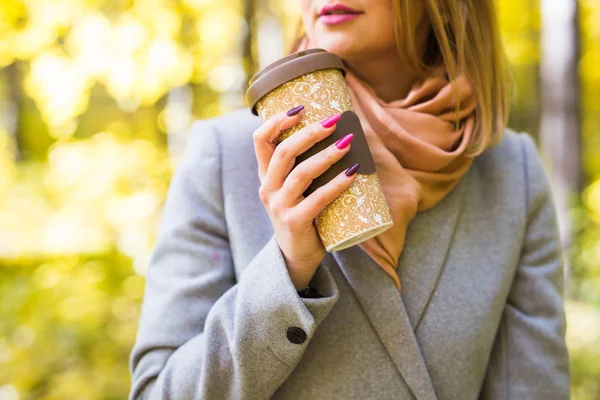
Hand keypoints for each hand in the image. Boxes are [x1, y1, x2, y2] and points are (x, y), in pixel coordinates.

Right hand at [253, 106, 358, 289]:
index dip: (276, 121)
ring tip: (348, 143)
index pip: (260, 141)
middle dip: (309, 133)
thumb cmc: (303, 213)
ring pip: (300, 174)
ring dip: (326, 155)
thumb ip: (304, 164)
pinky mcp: (295, 223)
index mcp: (266, 175)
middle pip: (283, 152)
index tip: (300, 108)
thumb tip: (340, 131)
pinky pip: (317, 200)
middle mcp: (268, 188)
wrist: (297, 255)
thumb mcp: (294, 188)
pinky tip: (352, 173)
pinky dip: (336, 184)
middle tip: (334, 121)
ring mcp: (279, 206)